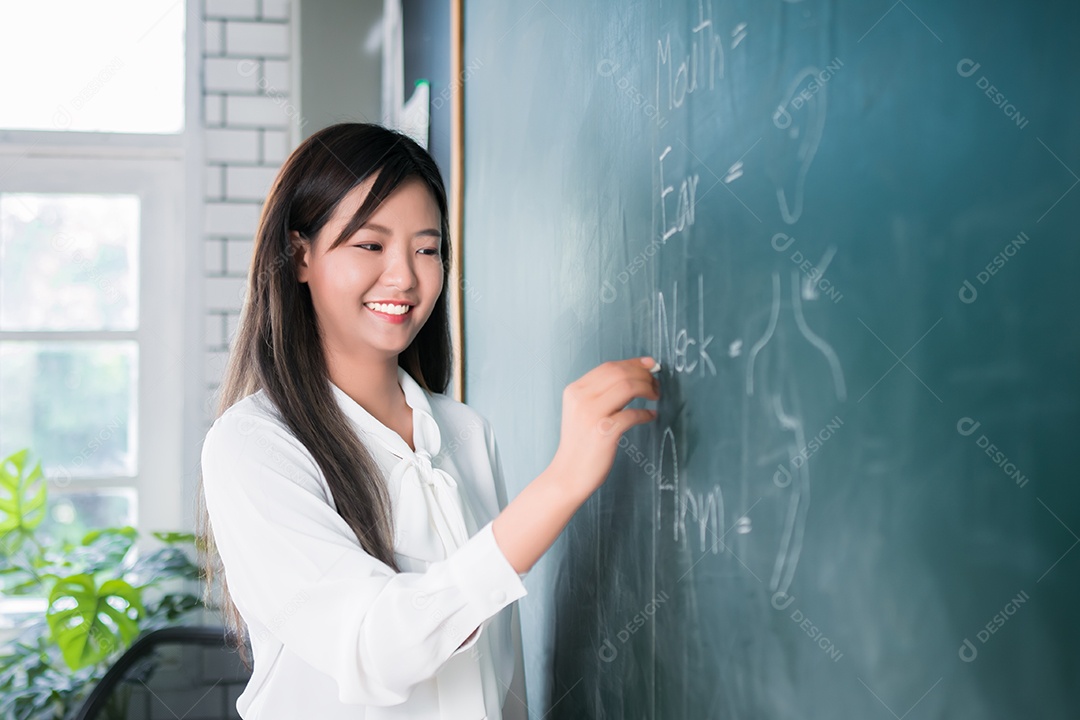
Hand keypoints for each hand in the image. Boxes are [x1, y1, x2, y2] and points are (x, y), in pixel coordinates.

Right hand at [550, 356, 659, 500]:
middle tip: (656, 384)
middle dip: (643, 375)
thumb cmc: (581, 444)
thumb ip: (601, 394)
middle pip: (620, 373)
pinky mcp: (603, 432)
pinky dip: (646, 413)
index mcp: (575, 390)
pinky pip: (632, 414)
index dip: (633, 363)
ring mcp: (591, 415)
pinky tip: (651, 416)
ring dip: (647, 388)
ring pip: (627, 387)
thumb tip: (634, 375)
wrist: (568, 474)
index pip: (608, 366)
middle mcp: (580, 398)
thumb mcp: (583, 411)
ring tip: (655, 396)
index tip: (650, 365)